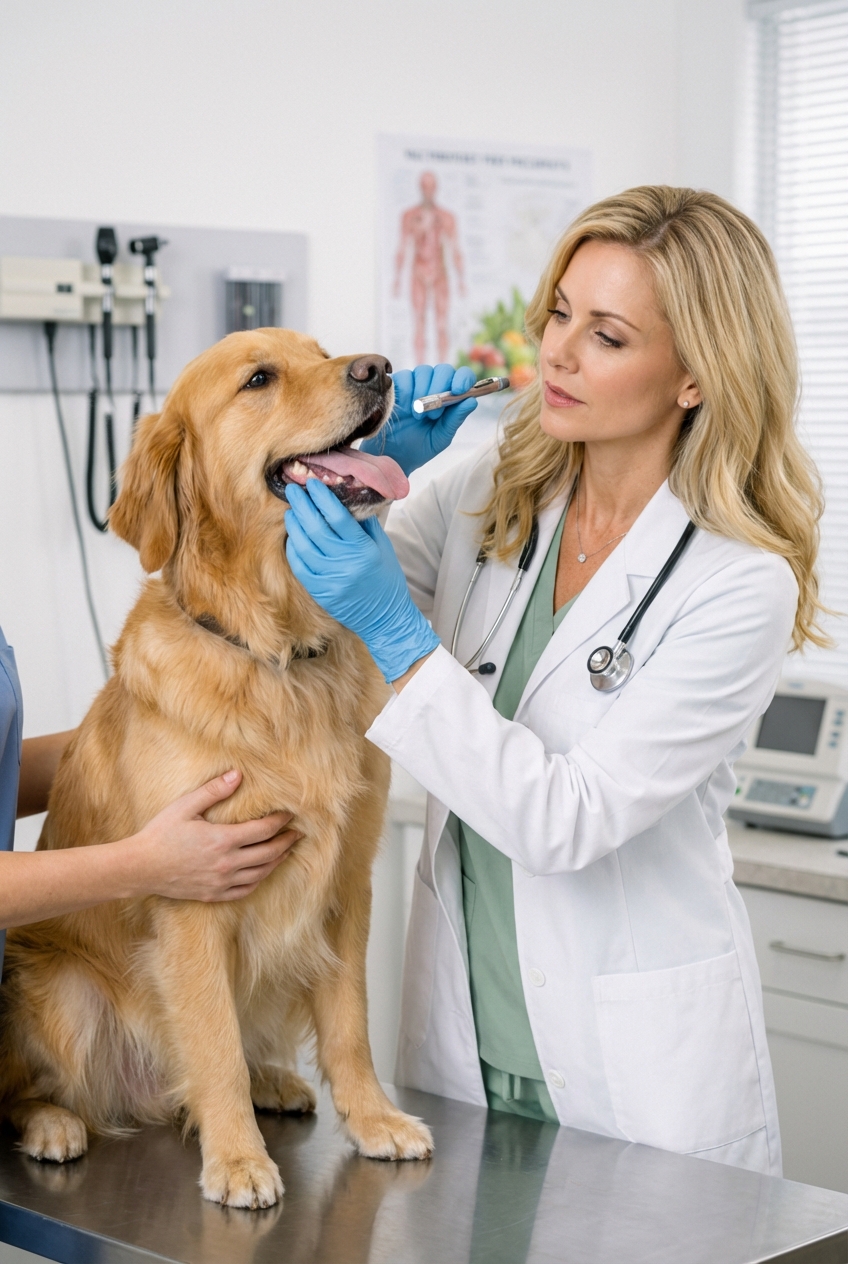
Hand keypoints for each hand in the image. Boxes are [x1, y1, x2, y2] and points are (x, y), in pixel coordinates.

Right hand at [132, 770, 300, 901]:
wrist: (141, 867)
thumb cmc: (161, 833)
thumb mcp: (186, 806)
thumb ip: (214, 791)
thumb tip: (238, 775)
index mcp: (222, 840)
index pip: (263, 830)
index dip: (280, 821)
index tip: (290, 813)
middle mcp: (227, 864)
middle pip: (269, 853)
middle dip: (287, 841)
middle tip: (298, 832)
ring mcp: (221, 882)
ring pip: (261, 873)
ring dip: (278, 860)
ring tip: (287, 850)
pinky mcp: (214, 894)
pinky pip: (245, 890)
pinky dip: (260, 879)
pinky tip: (264, 871)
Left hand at [284, 479, 438, 682]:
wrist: (385, 617)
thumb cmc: (387, 578)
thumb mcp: (383, 547)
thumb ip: (365, 523)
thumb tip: (345, 498)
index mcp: (364, 549)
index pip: (337, 517)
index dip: (322, 498)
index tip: (312, 483)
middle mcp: (346, 564)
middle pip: (316, 528)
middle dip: (302, 505)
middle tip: (292, 490)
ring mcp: (331, 579)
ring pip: (304, 546)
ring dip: (295, 526)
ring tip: (292, 512)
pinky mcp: (320, 592)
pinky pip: (300, 566)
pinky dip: (294, 549)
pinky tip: (293, 537)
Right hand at [361, 364, 476, 475]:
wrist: (390, 456)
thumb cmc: (417, 447)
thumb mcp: (440, 438)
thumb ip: (455, 419)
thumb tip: (472, 401)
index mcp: (449, 398)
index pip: (462, 377)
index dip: (463, 378)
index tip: (460, 389)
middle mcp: (433, 386)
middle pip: (443, 370)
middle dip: (442, 386)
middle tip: (436, 412)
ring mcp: (413, 383)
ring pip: (423, 371)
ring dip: (423, 392)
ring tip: (418, 417)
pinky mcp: (395, 384)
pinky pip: (404, 376)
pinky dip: (406, 391)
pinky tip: (403, 408)